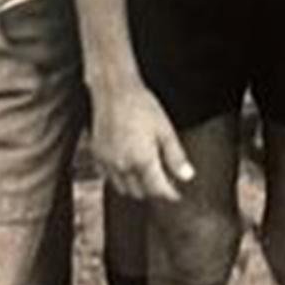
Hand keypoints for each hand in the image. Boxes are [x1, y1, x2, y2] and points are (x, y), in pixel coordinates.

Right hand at [91, 78, 196, 202]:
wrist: (114, 90)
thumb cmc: (141, 106)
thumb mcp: (166, 130)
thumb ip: (176, 157)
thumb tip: (187, 176)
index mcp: (142, 160)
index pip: (158, 190)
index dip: (170, 194)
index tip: (177, 194)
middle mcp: (123, 166)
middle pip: (140, 193)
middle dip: (154, 191)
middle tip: (165, 182)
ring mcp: (107, 162)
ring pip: (123, 189)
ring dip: (136, 187)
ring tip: (147, 175)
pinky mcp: (97, 156)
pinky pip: (108, 178)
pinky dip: (120, 179)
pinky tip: (128, 167)